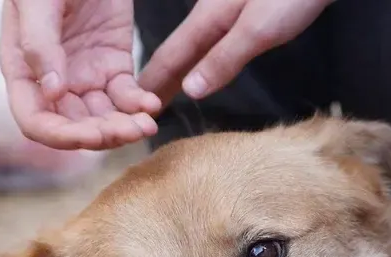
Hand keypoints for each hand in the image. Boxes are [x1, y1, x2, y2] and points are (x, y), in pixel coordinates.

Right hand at [0, 0, 161, 150]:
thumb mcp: (37, 1)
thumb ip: (38, 43)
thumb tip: (53, 92)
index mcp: (23, 69)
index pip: (35, 120)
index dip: (61, 137)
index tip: (91, 137)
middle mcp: (52, 80)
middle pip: (73, 126)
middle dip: (102, 135)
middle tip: (131, 129)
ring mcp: (83, 74)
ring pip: (102, 117)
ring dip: (124, 126)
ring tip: (146, 123)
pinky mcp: (112, 64)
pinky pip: (125, 95)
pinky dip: (138, 105)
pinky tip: (151, 105)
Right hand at [138, 0, 334, 103]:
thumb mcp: (258, 31)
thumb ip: (224, 59)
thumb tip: (190, 91)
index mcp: (206, 20)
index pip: (169, 57)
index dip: (151, 84)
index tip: (132, 109)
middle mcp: (210, 15)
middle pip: (177, 52)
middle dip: (159, 80)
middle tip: (140, 108)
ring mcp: (227, 13)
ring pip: (192, 47)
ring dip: (177, 72)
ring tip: (165, 94)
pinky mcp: (245, 13)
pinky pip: (210, 44)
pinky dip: (198, 62)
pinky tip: (203, 68)